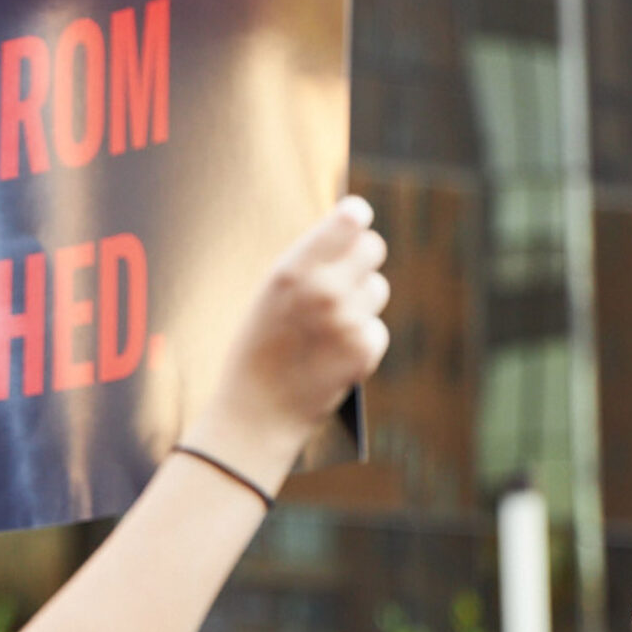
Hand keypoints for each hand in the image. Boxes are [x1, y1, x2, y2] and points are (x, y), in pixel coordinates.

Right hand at [182, 196, 389, 496]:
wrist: (254, 414)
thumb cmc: (255, 353)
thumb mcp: (267, 298)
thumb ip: (304, 266)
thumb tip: (346, 234)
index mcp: (291, 269)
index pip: (348, 220)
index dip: (356, 216)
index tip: (357, 217)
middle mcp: (322, 289)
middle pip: (373, 248)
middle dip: (363, 259)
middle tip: (349, 274)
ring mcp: (346, 320)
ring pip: (377, 289)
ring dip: (362, 302)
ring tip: (330, 324)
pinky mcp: (364, 350)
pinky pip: (376, 329)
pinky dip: (362, 340)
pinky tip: (334, 355)